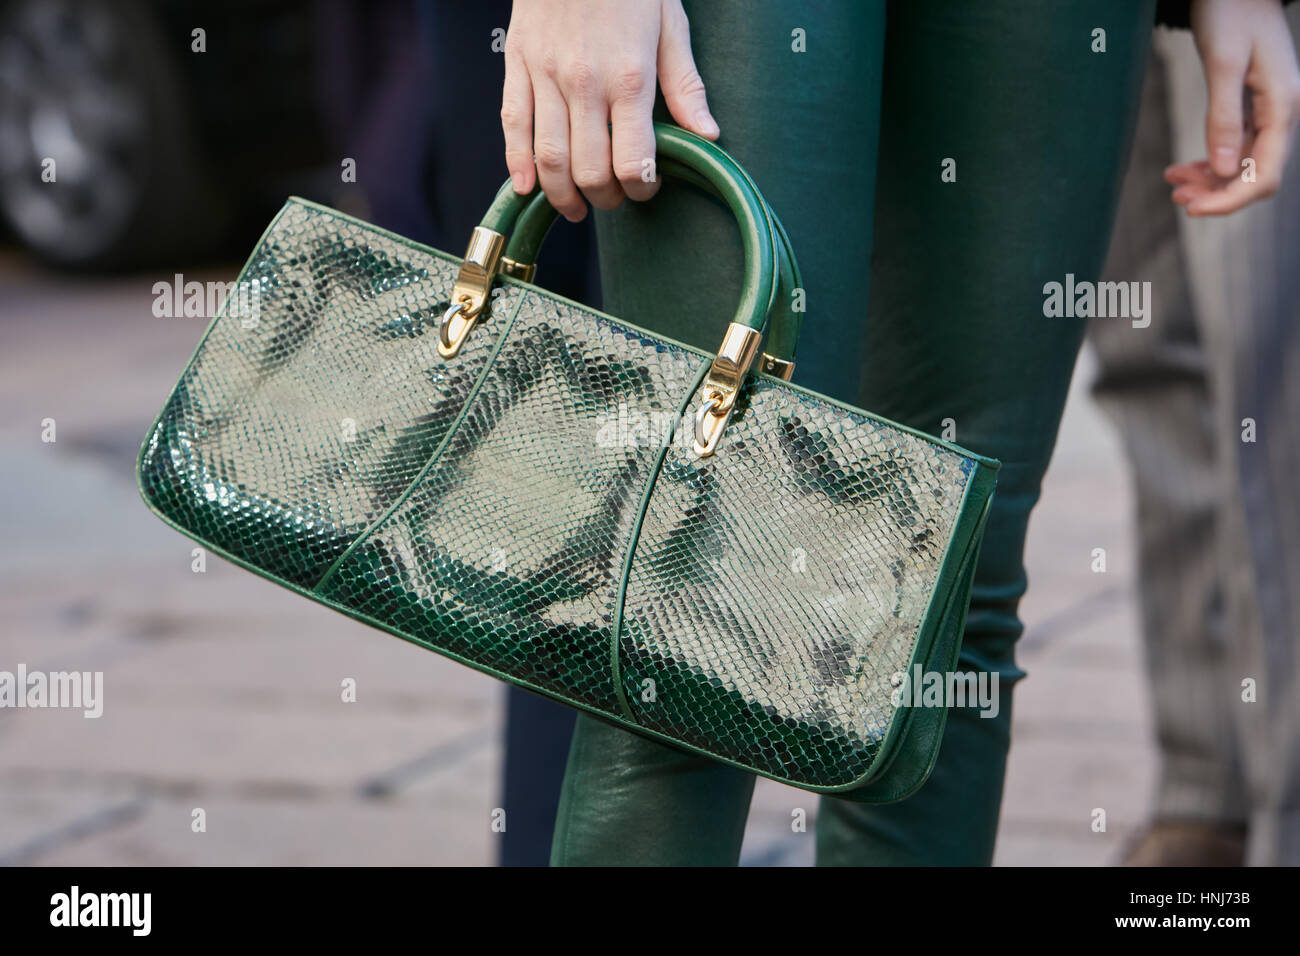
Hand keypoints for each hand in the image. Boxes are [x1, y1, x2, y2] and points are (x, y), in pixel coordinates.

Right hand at [500, 0, 718, 221]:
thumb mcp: (670, 24)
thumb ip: (686, 85)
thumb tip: (708, 136)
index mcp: (629, 77)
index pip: (633, 162)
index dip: (641, 188)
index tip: (647, 188)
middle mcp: (585, 83)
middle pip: (589, 169)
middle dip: (604, 197)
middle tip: (614, 198)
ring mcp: (546, 75)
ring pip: (548, 157)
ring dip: (563, 194)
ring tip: (576, 207)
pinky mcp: (517, 65)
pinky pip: (512, 125)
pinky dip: (516, 163)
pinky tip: (527, 187)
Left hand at [1166, 0, 1299, 214]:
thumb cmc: (1231, 13)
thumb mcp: (1223, 64)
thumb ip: (1223, 116)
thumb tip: (1221, 170)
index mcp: (1283, 106)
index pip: (1262, 175)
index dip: (1229, 200)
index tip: (1192, 209)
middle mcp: (1282, 114)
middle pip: (1254, 176)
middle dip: (1217, 193)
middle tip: (1175, 195)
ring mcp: (1269, 112)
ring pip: (1242, 164)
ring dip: (1209, 180)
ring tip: (1172, 181)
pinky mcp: (1254, 108)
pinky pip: (1234, 148)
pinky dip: (1209, 161)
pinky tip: (1182, 166)